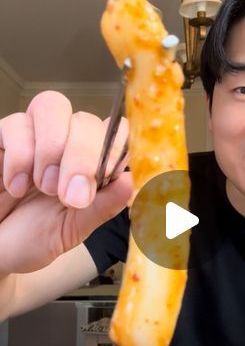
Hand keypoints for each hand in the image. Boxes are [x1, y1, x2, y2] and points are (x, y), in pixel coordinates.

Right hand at [0, 91, 131, 274]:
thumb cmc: (30, 239)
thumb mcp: (70, 231)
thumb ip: (100, 208)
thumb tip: (130, 183)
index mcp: (91, 165)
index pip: (116, 132)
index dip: (117, 144)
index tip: (107, 175)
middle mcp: (66, 143)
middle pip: (86, 120)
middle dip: (82, 156)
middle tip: (69, 196)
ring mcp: (33, 135)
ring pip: (53, 106)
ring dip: (51, 149)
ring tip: (43, 187)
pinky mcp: (3, 136)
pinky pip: (16, 123)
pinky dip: (20, 156)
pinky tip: (16, 185)